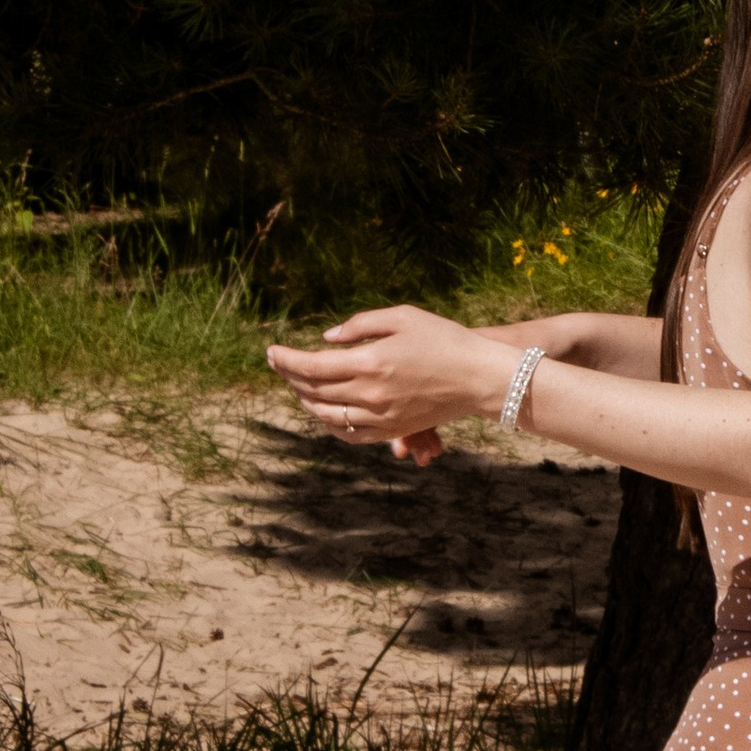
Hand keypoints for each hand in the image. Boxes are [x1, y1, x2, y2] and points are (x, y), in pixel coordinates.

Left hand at [266, 305, 513, 442]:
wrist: (479, 376)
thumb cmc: (444, 339)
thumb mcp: (402, 317)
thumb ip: (360, 324)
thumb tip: (327, 338)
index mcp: (371, 361)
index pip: (311, 366)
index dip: (285, 360)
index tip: (270, 352)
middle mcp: (371, 393)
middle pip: (314, 391)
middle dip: (290, 377)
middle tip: (278, 364)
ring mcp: (381, 416)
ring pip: (327, 415)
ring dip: (305, 401)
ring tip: (298, 386)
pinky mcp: (392, 430)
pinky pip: (349, 434)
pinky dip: (329, 423)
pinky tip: (324, 411)